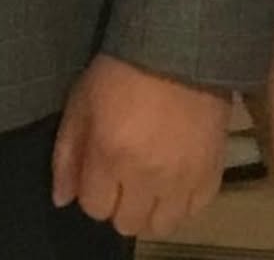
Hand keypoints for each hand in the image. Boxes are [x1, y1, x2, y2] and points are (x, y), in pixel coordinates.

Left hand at [52, 52, 228, 238]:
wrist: (178, 48)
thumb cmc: (121, 70)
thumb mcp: (81, 101)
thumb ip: (66, 153)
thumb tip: (62, 199)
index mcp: (110, 154)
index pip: (95, 208)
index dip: (92, 192)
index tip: (98, 172)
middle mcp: (146, 175)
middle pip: (127, 223)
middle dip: (119, 203)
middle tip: (123, 175)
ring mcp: (182, 179)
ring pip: (161, 226)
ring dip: (151, 209)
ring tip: (149, 182)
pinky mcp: (211, 173)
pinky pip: (194, 211)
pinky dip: (182, 201)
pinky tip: (174, 177)